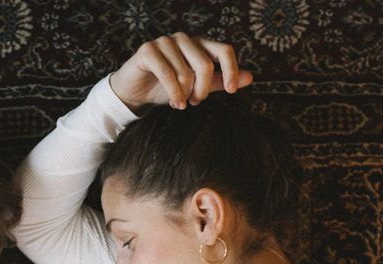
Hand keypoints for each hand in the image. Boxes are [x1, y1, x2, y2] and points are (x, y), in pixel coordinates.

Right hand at [108, 32, 252, 111]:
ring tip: (180, 104)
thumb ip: (220, 82)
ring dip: (184, 94)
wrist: (133, 93)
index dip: (232, 69)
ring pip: (186, 71)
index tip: (231, 91)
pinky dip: (173, 92)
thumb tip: (249, 78)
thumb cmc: (164, 88)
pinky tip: (175, 104)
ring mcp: (165, 42)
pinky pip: (167, 72)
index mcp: (199, 45)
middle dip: (203, 89)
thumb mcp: (195, 87)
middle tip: (196, 103)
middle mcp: (184, 39)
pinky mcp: (148, 50)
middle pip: (206, 64)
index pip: (224, 50)